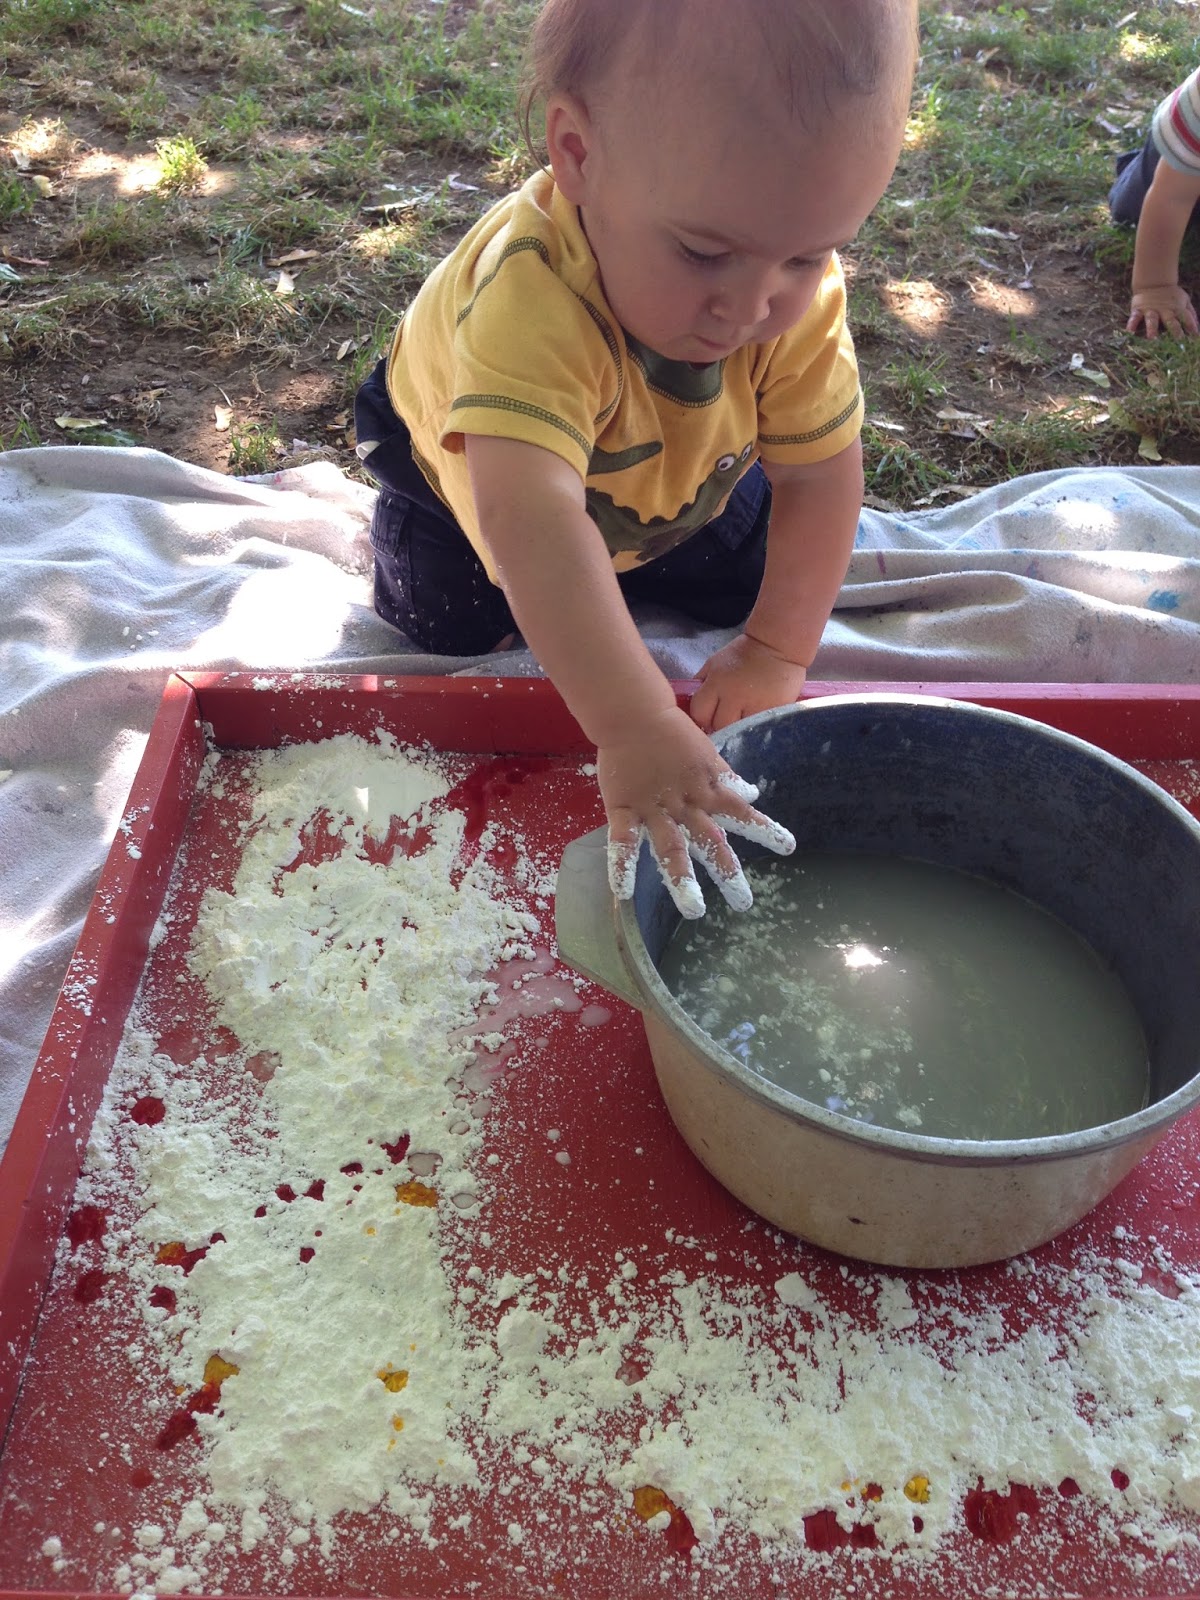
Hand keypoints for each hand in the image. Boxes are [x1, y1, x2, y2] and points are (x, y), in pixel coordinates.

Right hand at [597, 705, 794, 918]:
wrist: (634, 714)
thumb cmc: (671, 734)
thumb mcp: (707, 753)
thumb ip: (727, 778)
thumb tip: (752, 794)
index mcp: (707, 790)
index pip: (742, 813)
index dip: (764, 829)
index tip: (787, 848)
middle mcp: (686, 805)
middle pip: (710, 841)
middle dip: (726, 871)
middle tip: (743, 903)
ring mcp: (654, 809)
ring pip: (670, 847)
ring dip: (682, 878)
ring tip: (694, 910)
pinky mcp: (624, 807)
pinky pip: (622, 840)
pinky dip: (622, 863)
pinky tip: (622, 891)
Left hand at [690, 632, 808, 733]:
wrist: (777, 646)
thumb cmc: (744, 653)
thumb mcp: (715, 662)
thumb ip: (702, 682)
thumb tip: (689, 703)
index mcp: (717, 683)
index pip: (699, 712)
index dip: (701, 717)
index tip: (707, 717)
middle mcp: (734, 697)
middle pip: (718, 726)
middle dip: (718, 725)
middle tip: (724, 721)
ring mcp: (754, 706)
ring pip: (738, 732)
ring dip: (737, 729)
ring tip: (740, 721)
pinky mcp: (772, 712)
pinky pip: (758, 729)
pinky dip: (754, 727)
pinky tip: (755, 721)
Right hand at [1127, 284, 1199, 339]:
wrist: (1154, 282)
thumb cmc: (1171, 295)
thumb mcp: (1184, 300)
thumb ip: (1190, 313)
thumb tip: (1197, 328)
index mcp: (1177, 308)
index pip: (1187, 318)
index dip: (1192, 327)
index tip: (1195, 339)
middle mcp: (1165, 310)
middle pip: (1171, 321)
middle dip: (1175, 331)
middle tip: (1178, 342)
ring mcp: (1151, 310)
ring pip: (1152, 320)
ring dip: (1152, 330)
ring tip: (1152, 339)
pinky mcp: (1139, 309)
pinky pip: (1135, 317)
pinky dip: (1132, 324)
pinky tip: (1129, 332)